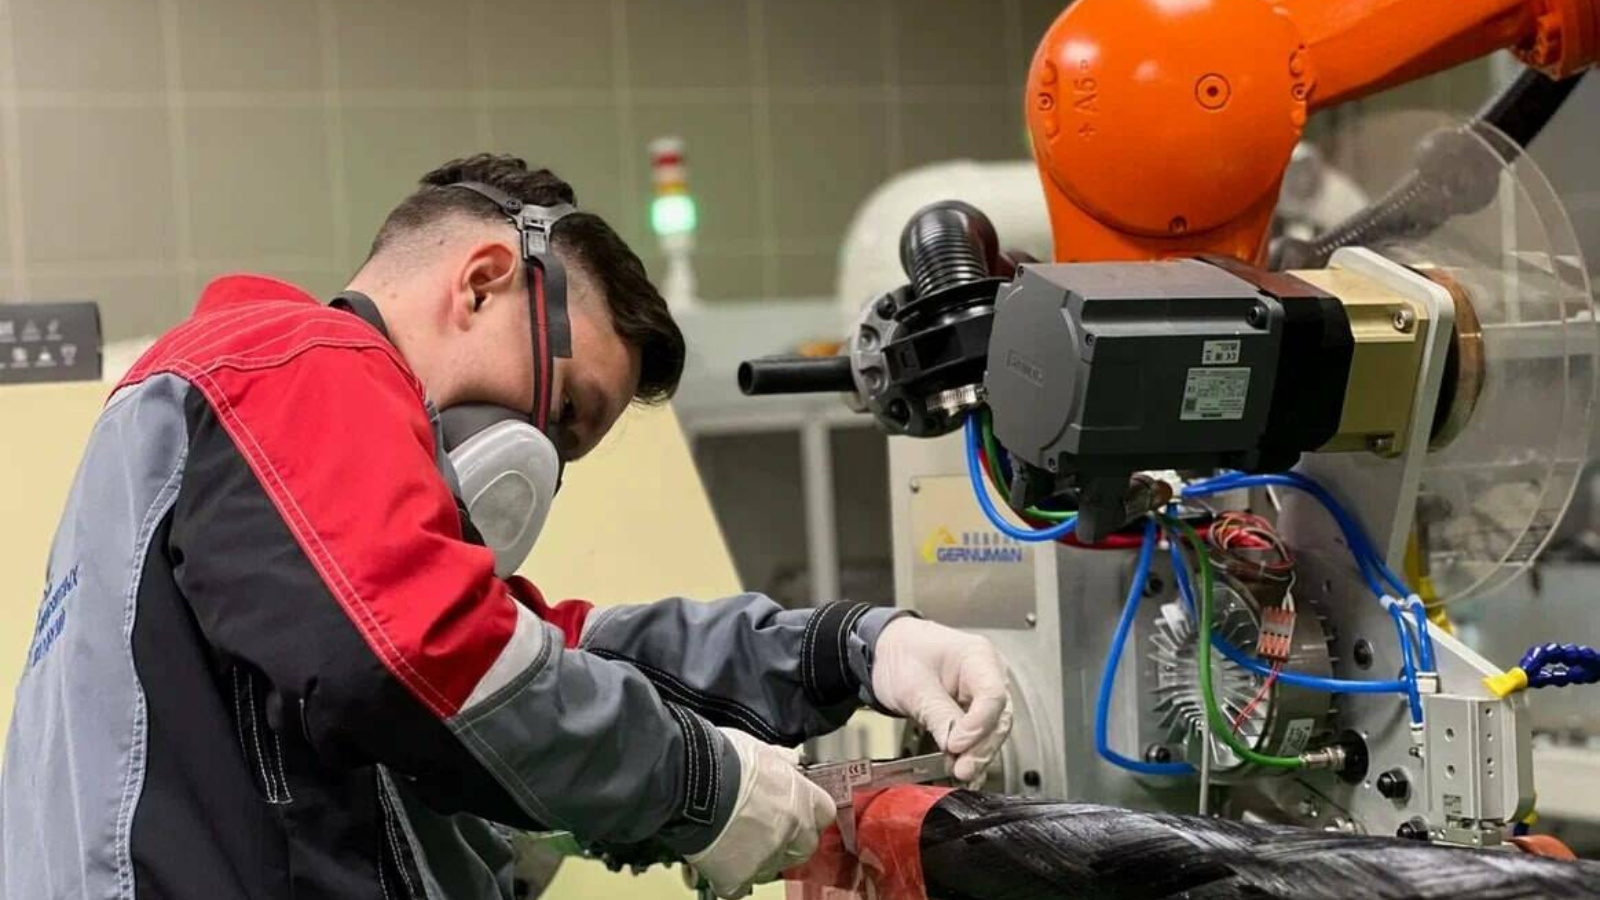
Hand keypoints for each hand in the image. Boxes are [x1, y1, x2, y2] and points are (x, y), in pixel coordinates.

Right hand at [686, 728, 836, 897]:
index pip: (824, 813)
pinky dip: (728, 878)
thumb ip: (779, 762)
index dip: (809, 815)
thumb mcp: (759, 749)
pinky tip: (716, 860)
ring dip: (757, 860)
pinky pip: (739, 887)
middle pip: (804, 847)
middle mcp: (791, 829)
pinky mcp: (739, 877)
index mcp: (799, 796)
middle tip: (763, 832)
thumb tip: (787, 762)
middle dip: (788, 843)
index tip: (797, 813)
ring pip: (771, 869)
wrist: (689, 780)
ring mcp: (767, 856)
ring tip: (731, 842)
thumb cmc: (720, 759)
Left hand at [870, 617, 1012, 784]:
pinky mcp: (975, 711)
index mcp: (978, 655)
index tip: (956, 745)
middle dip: (981, 747)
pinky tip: (963, 769)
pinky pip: (980, 735)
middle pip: (998, 717)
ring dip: (978, 754)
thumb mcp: (914, 686)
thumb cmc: (902, 654)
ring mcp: (984, 693)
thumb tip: (954, 749)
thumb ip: (937, 716)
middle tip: (962, 769)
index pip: (992, 695)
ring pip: (993, 731)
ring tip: (960, 772)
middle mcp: (989, 674)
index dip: (978, 725)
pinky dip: (971, 753)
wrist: (889, 650)